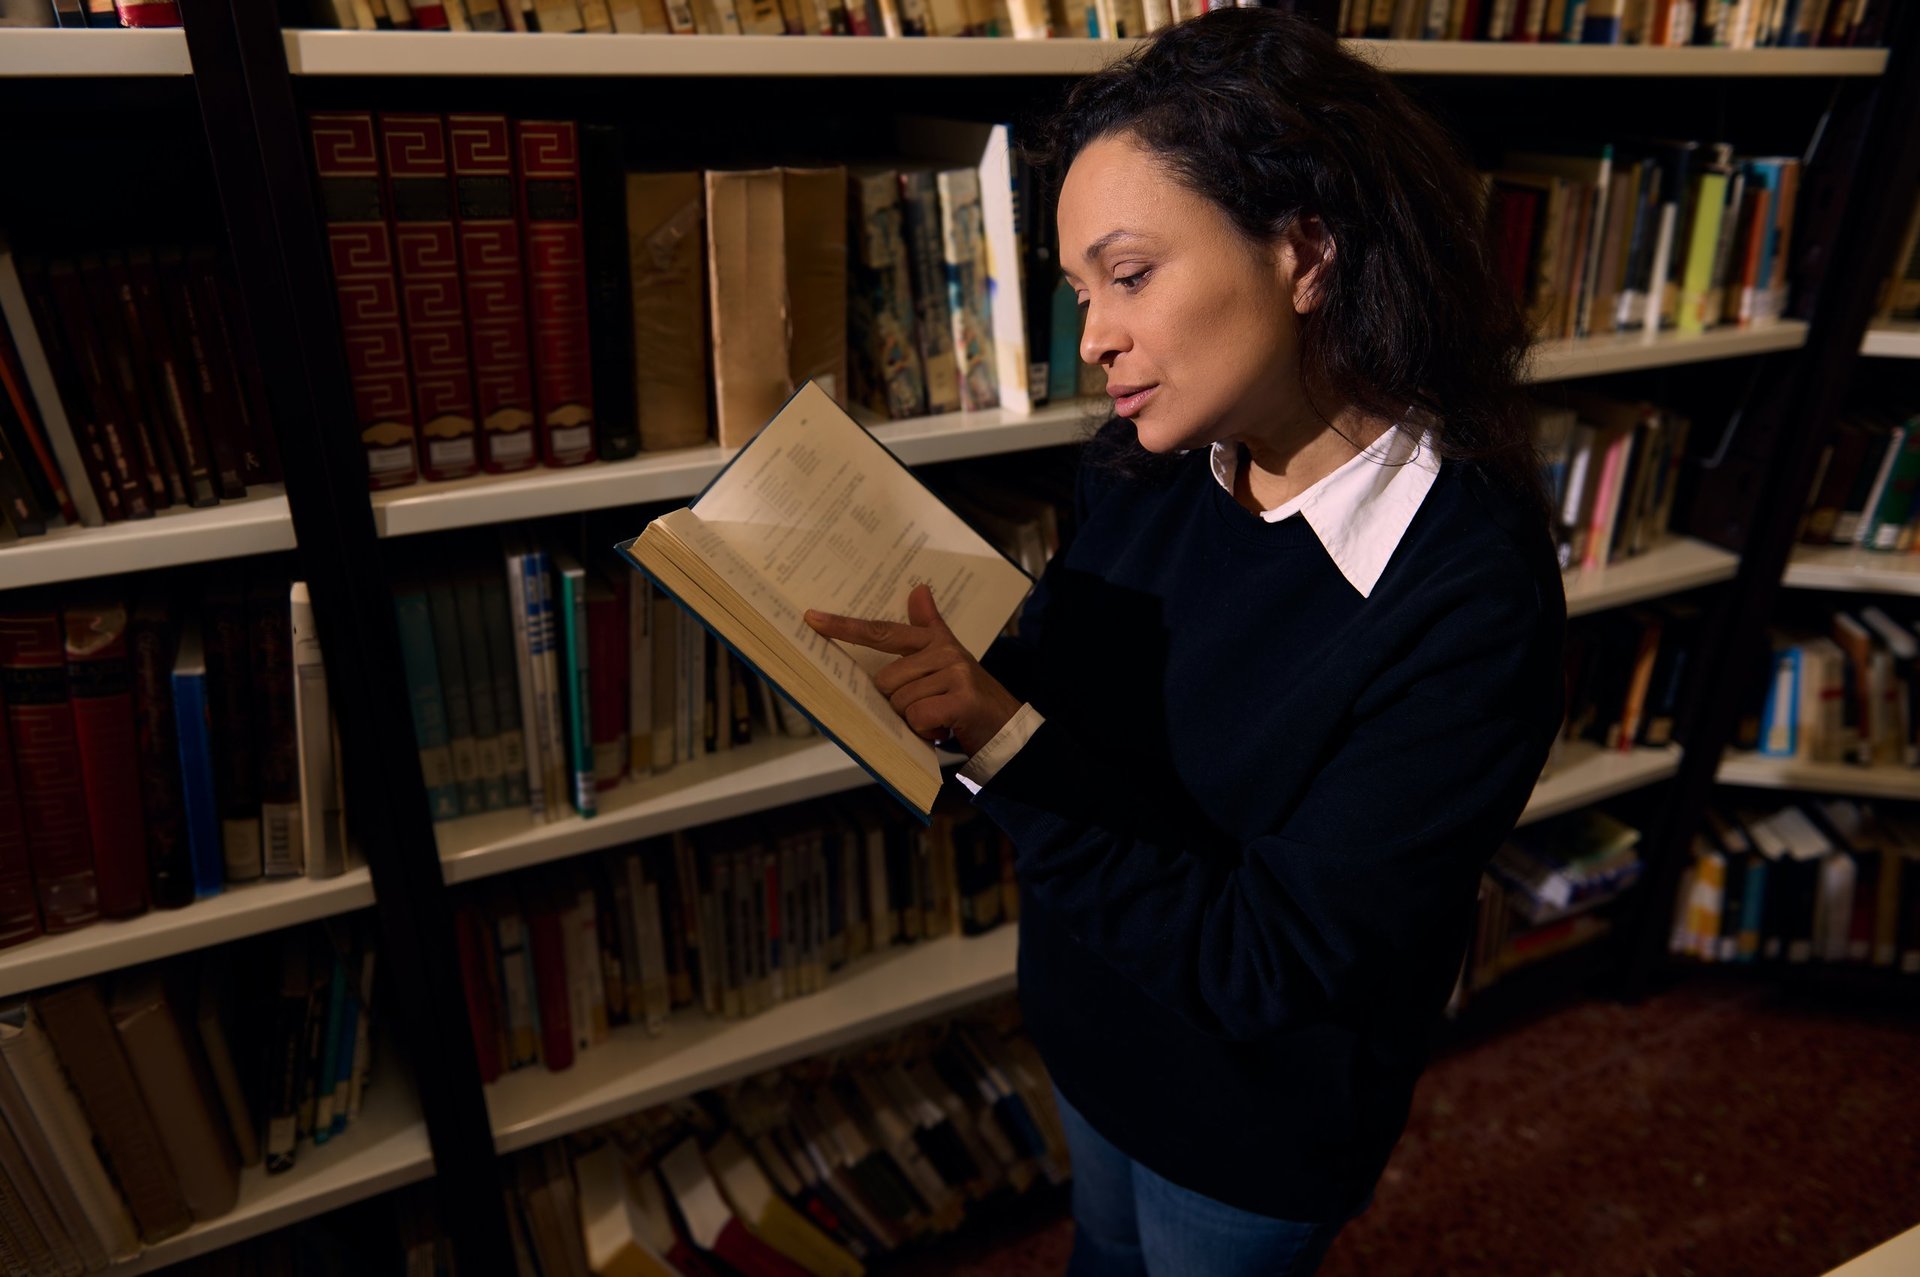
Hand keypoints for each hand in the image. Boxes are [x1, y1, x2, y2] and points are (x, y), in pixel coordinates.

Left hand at [803, 584, 1021, 755]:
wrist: (1007, 727)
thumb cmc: (967, 696)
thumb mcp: (948, 659)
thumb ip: (930, 626)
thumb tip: (919, 588)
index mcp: (934, 641)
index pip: (882, 631)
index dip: (846, 627)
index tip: (813, 619)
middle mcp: (944, 651)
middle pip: (886, 680)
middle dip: (899, 704)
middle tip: (926, 709)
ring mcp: (955, 673)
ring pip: (900, 701)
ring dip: (914, 720)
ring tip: (937, 718)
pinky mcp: (962, 698)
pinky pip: (918, 715)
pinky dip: (926, 730)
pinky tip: (943, 728)